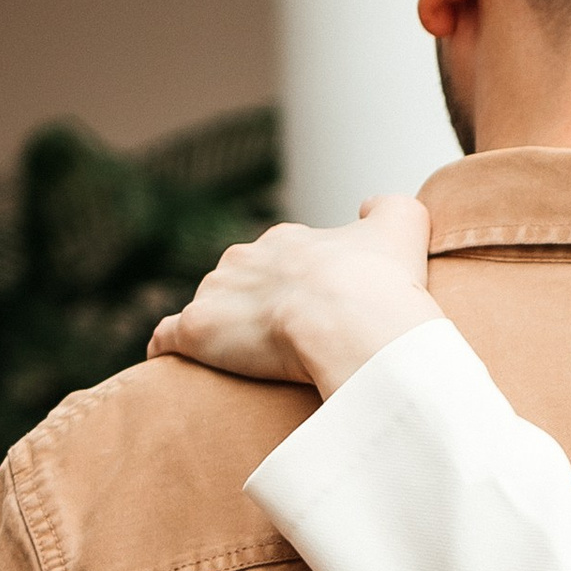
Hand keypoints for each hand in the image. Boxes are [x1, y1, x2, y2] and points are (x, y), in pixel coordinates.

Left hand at [150, 196, 440, 395]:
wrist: (352, 320)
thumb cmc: (380, 281)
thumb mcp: (403, 225)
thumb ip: (389, 207)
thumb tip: (369, 206)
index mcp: (289, 242)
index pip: (282, 259)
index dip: (298, 287)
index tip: (315, 314)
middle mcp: (245, 258)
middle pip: (240, 281)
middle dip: (254, 305)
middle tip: (284, 343)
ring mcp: (217, 293)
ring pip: (209, 309)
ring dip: (219, 331)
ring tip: (241, 364)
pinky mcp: (196, 331)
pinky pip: (167, 338)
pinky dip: (168, 348)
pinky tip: (172, 364)